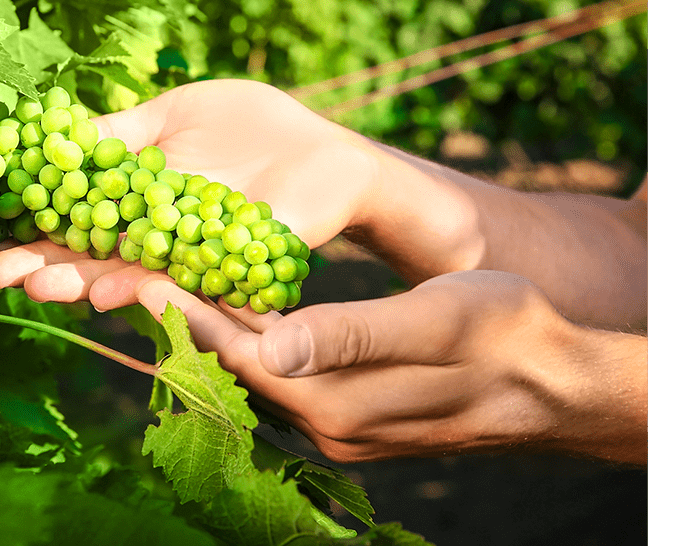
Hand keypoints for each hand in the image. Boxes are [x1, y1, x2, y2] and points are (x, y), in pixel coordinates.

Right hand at [0, 79, 379, 301]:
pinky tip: (116, 291)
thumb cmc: (253, 128)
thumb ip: (125, 131)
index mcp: (137, 205)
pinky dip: (155, 290)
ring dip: (86, 285)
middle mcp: (157, 243)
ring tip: (42, 287)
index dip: (33, 237)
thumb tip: (58, 136)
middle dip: (45, 270)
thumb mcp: (178, 115)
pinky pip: (192, 288)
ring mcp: (192, 262)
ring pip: (132, 280)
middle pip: (93, 262)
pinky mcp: (234, 275)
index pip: (75, 227)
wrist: (325, 150)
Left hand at [128, 269, 647, 464]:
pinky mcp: (352, 416)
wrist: (556, 383)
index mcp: (338, 405)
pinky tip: (242, 309)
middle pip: (238, 370)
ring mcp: (339, 427)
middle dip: (190, 322)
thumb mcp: (433, 321)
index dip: (191, 314)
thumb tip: (270, 349)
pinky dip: (256, 342)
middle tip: (142, 270)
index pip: (242, 358)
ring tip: (175, 280)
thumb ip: (350, 335)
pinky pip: (286, 377)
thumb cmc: (505, 336)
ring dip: (218, 331)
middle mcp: (327, 426)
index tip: (145, 274)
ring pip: (259, 374)